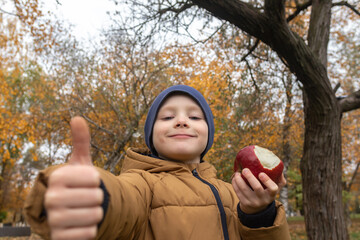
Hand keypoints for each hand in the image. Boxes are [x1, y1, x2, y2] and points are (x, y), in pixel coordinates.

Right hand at [44, 117, 102, 239]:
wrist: (68, 212)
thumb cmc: (78, 184)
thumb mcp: (80, 163)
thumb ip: (80, 141)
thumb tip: (77, 118)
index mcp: (58, 177)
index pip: (94, 178)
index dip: (96, 180)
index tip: (86, 182)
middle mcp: (51, 198)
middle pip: (97, 197)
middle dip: (97, 198)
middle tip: (86, 198)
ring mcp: (54, 219)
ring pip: (95, 215)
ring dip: (96, 213)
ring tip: (84, 210)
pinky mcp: (60, 238)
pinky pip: (90, 233)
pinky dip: (91, 229)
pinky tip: (81, 224)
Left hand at [231, 168, 285, 213]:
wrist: (257, 208)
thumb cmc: (267, 192)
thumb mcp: (275, 188)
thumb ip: (280, 179)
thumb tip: (278, 167)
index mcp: (271, 194)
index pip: (273, 188)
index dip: (267, 181)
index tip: (261, 173)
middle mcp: (263, 200)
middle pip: (257, 187)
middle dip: (250, 177)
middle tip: (245, 169)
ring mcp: (253, 202)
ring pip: (244, 189)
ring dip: (239, 179)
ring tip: (237, 173)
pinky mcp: (244, 203)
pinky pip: (238, 192)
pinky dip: (235, 183)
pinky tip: (234, 178)